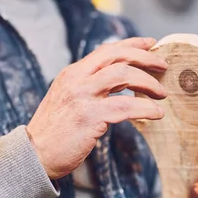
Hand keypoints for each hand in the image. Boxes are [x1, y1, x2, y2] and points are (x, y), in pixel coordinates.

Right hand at [27, 37, 167, 179]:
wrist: (34, 155)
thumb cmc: (55, 132)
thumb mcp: (69, 99)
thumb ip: (90, 87)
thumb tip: (121, 81)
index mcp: (72, 73)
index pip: (106, 50)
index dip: (131, 44)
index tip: (151, 43)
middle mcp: (76, 79)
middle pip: (117, 56)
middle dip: (144, 58)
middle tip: (163, 65)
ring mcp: (82, 96)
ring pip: (123, 75)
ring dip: (148, 82)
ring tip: (161, 93)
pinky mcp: (88, 117)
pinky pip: (125, 106)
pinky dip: (145, 108)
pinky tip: (155, 113)